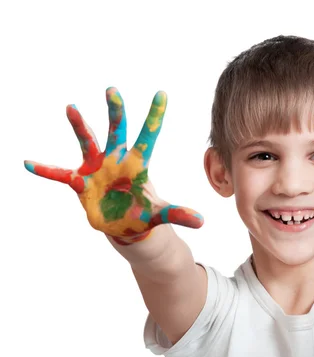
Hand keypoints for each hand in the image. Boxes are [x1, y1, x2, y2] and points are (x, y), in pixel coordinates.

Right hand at [24, 87, 202, 243]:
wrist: (124, 225)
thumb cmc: (143, 213)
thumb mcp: (160, 214)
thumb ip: (178, 214)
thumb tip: (202, 221)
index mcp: (138, 164)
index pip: (148, 136)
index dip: (154, 117)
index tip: (162, 94)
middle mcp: (116, 160)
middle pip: (117, 131)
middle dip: (116, 112)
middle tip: (113, 90)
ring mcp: (96, 169)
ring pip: (88, 143)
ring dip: (81, 127)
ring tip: (72, 108)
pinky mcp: (80, 183)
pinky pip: (60, 175)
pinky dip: (46, 170)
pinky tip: (28, 163)